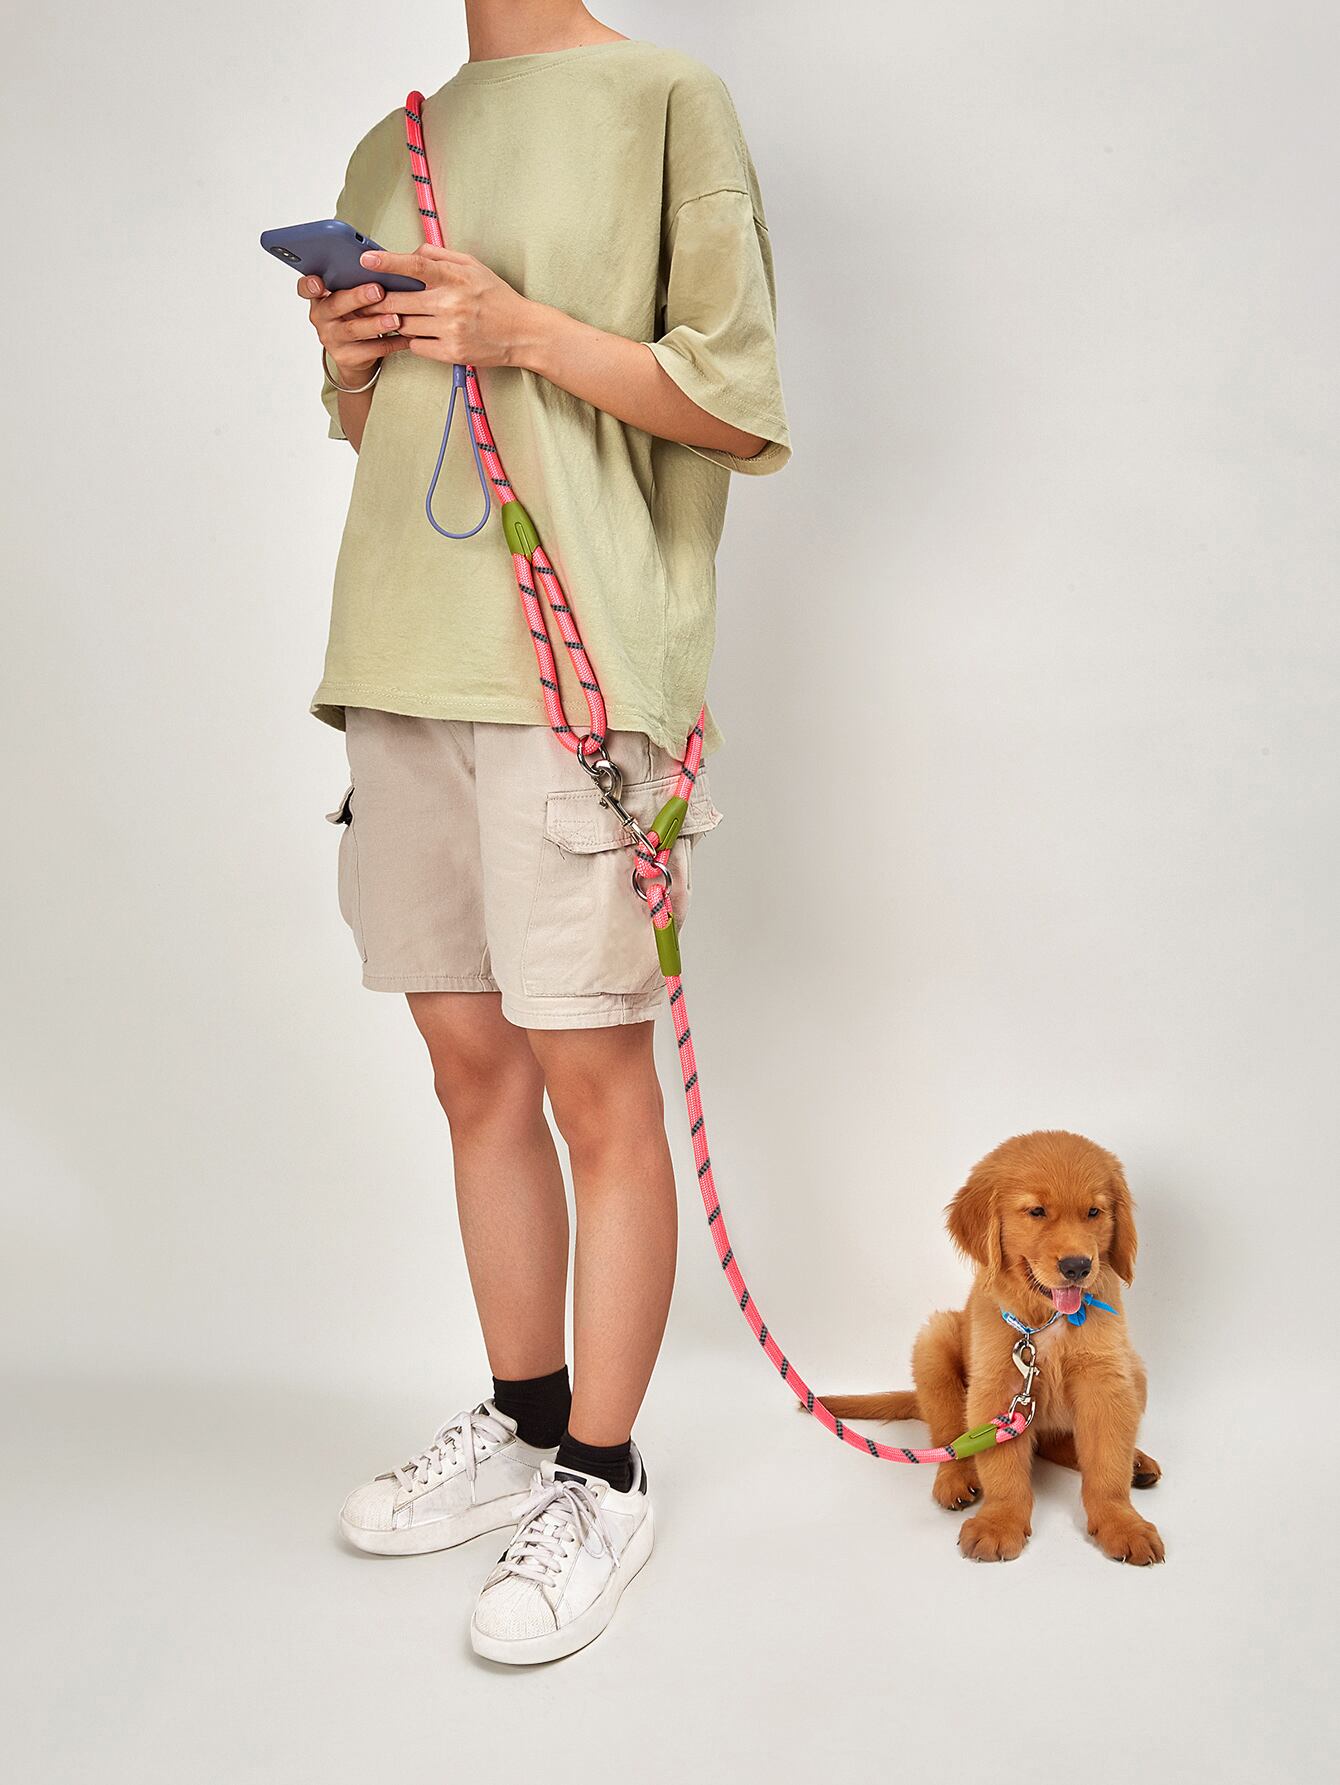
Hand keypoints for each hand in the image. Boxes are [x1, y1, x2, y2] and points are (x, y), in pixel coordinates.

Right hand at [297, 275, 409, 385]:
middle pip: (336, 305)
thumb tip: (382, 263)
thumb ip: (355, 281)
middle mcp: (321, 317)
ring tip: (395, 318)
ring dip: (376, 323)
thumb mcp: (350, 297)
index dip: (310, 285)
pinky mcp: (346, 357)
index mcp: (320, 297)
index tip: (319, 282)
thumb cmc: (355, 314)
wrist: (354, 353)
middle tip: (378, 290)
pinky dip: (391, 342)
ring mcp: (332, 338)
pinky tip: (406, 337)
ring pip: (354, 329)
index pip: (306, 288)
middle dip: (358, 297)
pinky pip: (371, 350)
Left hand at [358, 246, 539, 368]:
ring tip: (395, 316)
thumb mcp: (473, 266)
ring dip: (395, 322)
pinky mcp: (452, 353)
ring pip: (404, 326)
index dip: (388, 263)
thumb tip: (410, 253)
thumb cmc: (496, 296)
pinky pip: (416, 346)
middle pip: (399, 302)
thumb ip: (440, 256)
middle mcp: (451, 304)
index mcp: (455, 278)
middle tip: (366, 299)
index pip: (416, 265)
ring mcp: (451, 330)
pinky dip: (412, 340)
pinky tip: (418, 334)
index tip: (366, 261)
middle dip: (379, 300)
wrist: (523, 333)